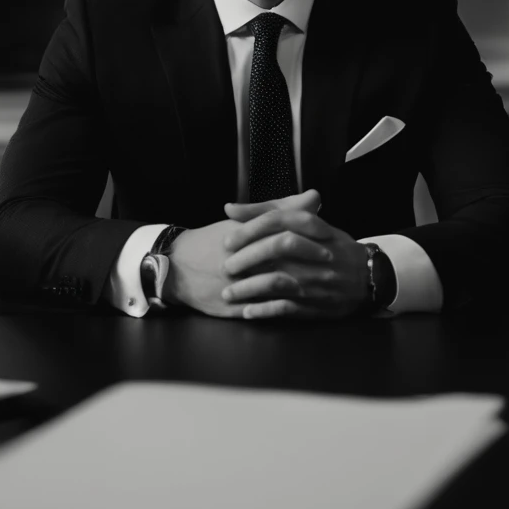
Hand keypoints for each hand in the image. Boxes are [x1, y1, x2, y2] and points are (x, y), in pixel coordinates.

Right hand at [163, 191, 323, 318]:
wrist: (177, 266)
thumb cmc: (214, 240)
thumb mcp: (245, 221)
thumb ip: (281, 208)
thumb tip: (314, 196)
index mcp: (249, 238)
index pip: (285, 235)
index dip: (310, 238)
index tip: (328, 240)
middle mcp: (243, 262)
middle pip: (285, 263)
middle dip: (310, 266)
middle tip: (331, 268)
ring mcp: (237, 286)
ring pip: (275, 291)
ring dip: (299, 292)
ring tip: (318, 290)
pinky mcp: (231, 308)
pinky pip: (260, 312)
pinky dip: (279, 311)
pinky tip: (296, 309)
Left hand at [220, 207, 370, 319]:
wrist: (369, 276)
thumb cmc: (330, 247)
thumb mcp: (309, 224)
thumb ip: (270, 213)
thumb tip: (230, 209)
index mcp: (314, 228)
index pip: (279, 220)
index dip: (250, 228)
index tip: (227, 240)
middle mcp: (316, 252)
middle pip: (278, 247)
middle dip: (246, 257)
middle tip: (225, 267)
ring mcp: (317, 280)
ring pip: (279, 280)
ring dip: (249, 288)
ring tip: (228, 294)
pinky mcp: (317, 305)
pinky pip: (287, 308)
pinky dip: (264, 310)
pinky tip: (246, 311)